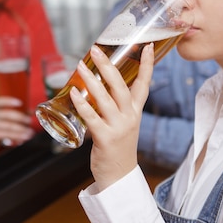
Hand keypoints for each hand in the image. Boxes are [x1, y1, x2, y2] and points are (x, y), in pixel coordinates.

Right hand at [0, 96, 34, 149]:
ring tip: (30, 132)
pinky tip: (23, 137)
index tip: (20, 103)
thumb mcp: (4, 113)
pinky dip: (16, 136)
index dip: (9, 101)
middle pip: (6, 114)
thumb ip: (17, 111)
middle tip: (29, 120)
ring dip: (21, 129)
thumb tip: (31, 111)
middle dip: (20, 117)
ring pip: (8, 126)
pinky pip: (6, 135)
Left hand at [70, 44, 153, 190]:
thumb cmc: (118, 146)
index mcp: (135, 111)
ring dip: (92, 80)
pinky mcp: (105, 138)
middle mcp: (129, 117)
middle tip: (97, 49)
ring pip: (105, 99)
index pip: (145, 84)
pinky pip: (92, 117)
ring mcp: (118, 127)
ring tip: (81, 65)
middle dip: (109, 65)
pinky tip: (74, 93)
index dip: (148, 65)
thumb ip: (117, 105)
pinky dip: (83, 104)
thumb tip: (101, 84)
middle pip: (121, 86)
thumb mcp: (124, 123)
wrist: (119, 176)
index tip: (149, 46)